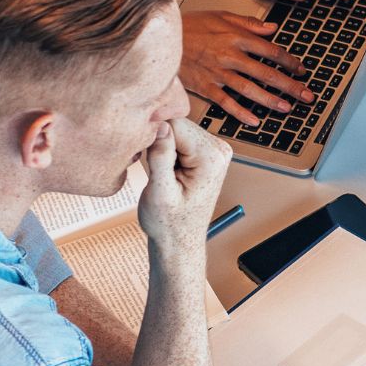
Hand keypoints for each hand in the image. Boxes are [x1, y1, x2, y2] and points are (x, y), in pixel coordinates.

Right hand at [138, 116, 230, 255]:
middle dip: (160, 142)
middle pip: (178, 123)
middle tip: (157, 173)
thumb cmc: (168, 224)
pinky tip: (167, 172)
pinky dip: (168, 151)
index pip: (175, 123)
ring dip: (163, 147)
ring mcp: (215, 149)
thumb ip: (161, 157)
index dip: (154, 137)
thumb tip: (160, 124)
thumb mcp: (159, 192)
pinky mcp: (206, 152)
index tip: (146, 159)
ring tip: (163, 174)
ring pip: (177, 129)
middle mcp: (219, 148)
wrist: (178, 241)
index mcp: (211, 157)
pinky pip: (180, 138)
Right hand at [180, 10, 315, 126]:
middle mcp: (230, 56)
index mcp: (236, 37)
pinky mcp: (204, 87)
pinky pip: (226, 102)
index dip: (289, 61)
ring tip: (286, 108)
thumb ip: (248, 23)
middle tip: (306, 95)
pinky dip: (240, 112)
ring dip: (270, 100)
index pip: (270, 50)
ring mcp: (217, 73)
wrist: (160, 39)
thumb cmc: (189, 26)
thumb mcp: (220, 16)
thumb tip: (272, 28)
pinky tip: (255, 120)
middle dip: (289, 85)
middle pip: (265, 72)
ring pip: (249, 89)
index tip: (301, 69)